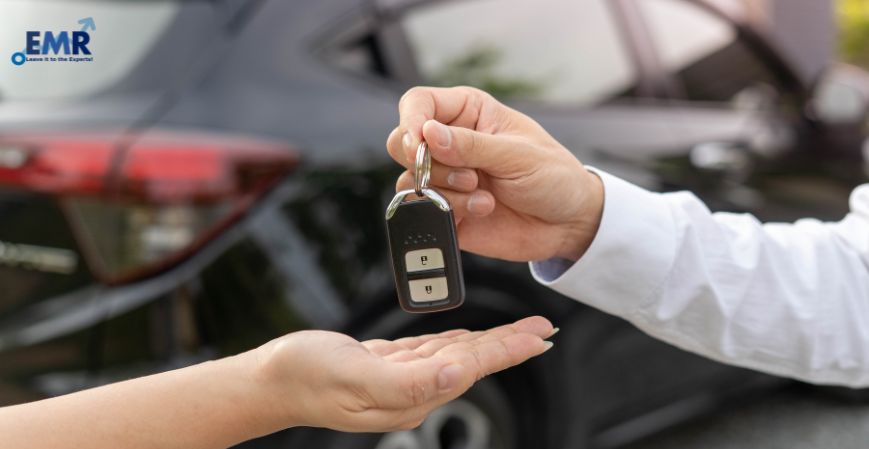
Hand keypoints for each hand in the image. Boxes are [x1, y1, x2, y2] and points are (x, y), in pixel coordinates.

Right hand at [251, 316, 553, 431]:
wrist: (272, 380)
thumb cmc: (306, 378)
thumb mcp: (355, 376)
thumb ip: (407, 381)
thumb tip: (457, 376)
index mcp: (411, 396)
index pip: (471, 369)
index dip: (507, 350)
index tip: (539, 338)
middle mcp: (412, 391)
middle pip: (472, 362)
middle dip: (510, 345)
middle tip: (544, 330)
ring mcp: (401, 380)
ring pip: (456, 355)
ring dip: (489, 341)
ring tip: (519, 333)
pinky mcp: (387, 366)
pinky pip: (432, 351)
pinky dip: (456, 340)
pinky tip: (470, 337)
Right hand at [386, 86, 603, 261]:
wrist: (568, 223)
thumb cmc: (553, 176)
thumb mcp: (518, 155)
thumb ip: (471, 145)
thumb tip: (427, 134)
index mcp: (468, 112)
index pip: (418, 102)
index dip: (411, 120)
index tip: (420, 141)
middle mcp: (450, 142)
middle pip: (401, 142)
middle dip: (426, 162)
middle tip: (465, 174)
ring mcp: (446, 178)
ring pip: (409, 179)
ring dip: (445, 190)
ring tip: (482, 194)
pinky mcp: (445, 209)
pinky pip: (423, 210)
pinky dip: (450, 211)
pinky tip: (483, 208)